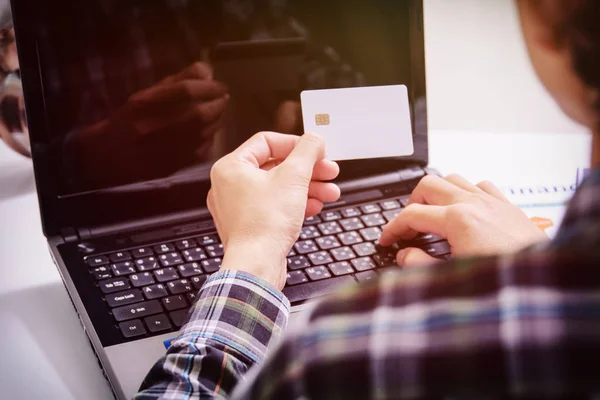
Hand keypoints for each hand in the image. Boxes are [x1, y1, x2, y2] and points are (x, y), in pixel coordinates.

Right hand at [70, 62, 228, 185]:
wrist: (109, 157)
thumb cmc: (129, 120)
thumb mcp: (146, 95)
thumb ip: (177, 81)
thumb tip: (207, 71)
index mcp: (145, 104)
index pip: (186, 90)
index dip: (209, 86)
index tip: (220, 84)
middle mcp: (156, 126)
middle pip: (200, 113)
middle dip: (218, 104)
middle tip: (224, 98)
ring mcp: (165, 148)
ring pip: (205, 132)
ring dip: (218, 120)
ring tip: (219, 112)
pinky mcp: (174, 165)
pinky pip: (202, 150)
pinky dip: (211, 138)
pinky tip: (209, 132)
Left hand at [207, 132, 339, 288]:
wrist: (257, 265)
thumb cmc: (264, 224)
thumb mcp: (294, 177)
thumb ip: (307, 151)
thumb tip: (315, 139)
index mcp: (231, 167)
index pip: (267, 142)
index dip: (296, 144)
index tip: (316, 150)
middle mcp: (230, 186)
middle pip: (276, 166)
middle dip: (308, 170)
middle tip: (329, 171)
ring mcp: (238, 208)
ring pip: (278, 188)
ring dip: (307, 187)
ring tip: (329, 192)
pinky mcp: (250, 226)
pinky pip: (274, 207)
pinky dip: (296, 204)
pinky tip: (314, 207)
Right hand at [379, 174, 548, 266]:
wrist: (544, 282)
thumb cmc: (504, 282)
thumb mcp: (452, 277)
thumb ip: (421, 264)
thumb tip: (404, 254)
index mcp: (457, 220)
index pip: (411, 215)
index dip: (393, 228)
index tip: (386, 241)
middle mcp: (473, 203)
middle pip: (427, 186)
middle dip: (411, 204)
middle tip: (407, 227)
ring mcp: (492, 201)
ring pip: (453, 179)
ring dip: (437, 194)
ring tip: (432, 215)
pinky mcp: (507, 206)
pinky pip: (480, 185)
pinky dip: (465, 192)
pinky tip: (464, 209)